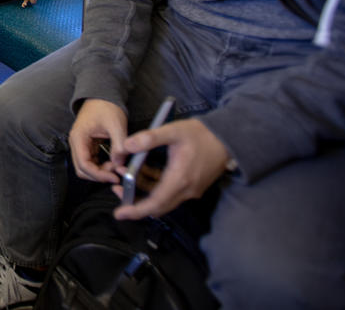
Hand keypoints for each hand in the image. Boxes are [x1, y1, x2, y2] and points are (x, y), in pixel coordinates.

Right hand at [68, 99, 126, 183]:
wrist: (102, 94)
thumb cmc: (106, 106)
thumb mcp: (116, 125)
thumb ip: (119, 146)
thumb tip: (120, 164)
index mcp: (79, 138)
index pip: (84, 164)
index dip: (98, 175)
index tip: (114, 176)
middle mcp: (76, 143)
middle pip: (82, 170)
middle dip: (99, 175)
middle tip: (116, 173)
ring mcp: (81, 145)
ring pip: (86, 167)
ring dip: (101, 171)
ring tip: (117, 166)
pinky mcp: (88, 145)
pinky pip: (92, 161)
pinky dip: (102, 166)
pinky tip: (114, 162)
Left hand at [112, 118, 229, 220]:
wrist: (228, 138)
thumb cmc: (201, 134)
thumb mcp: (173, 131)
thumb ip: (149, 138)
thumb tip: (126, 145)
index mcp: (180, 179)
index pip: (155, 203)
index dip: (136, 210)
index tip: (119, 214)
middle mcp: (186, 190)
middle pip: (157, 205)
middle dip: (135, 200)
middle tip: (116, 189)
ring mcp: (190, 190)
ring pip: (162, 199)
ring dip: (143, 191)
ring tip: (125, 174)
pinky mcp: (192, 186)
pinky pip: (169, 192)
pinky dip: (154, 186)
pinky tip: (143, 171)